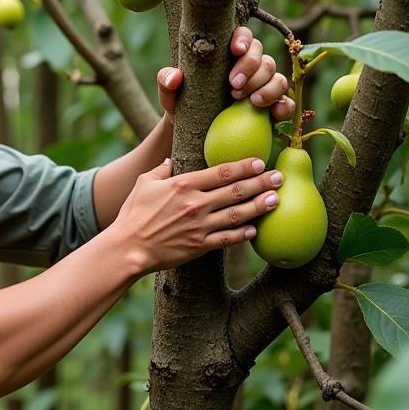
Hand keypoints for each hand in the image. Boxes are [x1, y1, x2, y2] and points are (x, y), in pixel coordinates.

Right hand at [112, 156, 283, 275]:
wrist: (128, 247)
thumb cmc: (133, 214)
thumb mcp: (144, 184)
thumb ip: (160, 170)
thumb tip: (170, 162)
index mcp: (183, 184)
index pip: (221, 172)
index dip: (243, 167)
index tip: (259, 163)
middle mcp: (195, 204)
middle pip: (236, 191)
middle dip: (260, 183)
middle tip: (280, 177)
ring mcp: (200, 226)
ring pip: (237, 214)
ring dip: (259, 206)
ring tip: (276, 200)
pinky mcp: (199, 246)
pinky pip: (227, 239)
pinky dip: (243, 234)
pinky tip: (255, 229)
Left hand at [155, 26, 294, 124]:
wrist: (192, 133)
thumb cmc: (182, 105)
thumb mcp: (169, 95)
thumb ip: (165, 82)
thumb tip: (176, 76)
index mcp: (227, 54)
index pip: (243, 35)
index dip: (244, 38)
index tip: (235, 50)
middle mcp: (249, 66)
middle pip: (262, 56)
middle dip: (251, 68)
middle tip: (233, 86)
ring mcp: (262, 86)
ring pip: (277, 76)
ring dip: (267, 87)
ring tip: (250, 101)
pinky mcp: (270, 108)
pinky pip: (286, 103)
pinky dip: (283, 106)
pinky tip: (272, 113)